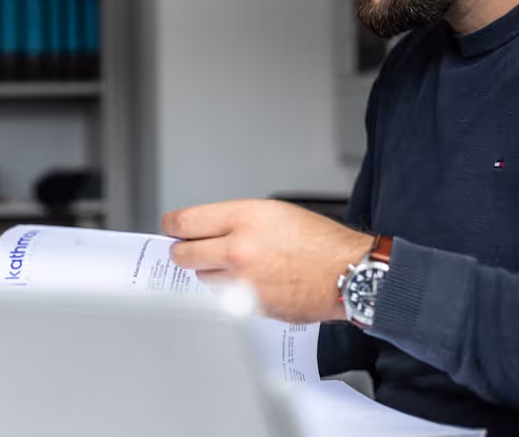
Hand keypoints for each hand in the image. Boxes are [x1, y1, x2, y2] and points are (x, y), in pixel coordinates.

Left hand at [163, 199, 373, 323]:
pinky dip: (227, 290)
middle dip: (182, 251)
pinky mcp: (250, 306)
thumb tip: (203, 228)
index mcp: (243, 219)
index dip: (173, 226)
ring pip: (201, 278)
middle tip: (187, 248)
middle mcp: (238, 250)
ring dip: (207, 271)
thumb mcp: (272, 212)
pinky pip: (223, 298)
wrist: (347, 273)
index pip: (184, 223)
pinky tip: (246, 281)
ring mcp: (242, 282)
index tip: (171, 228)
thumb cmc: (318, 242)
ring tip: (229, 264)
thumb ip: (233, 220)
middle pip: (183, 254)